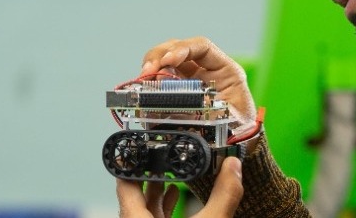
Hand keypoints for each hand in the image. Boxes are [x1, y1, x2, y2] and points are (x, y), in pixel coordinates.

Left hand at [116, 157, 243, 217]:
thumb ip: (222, 196)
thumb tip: (232, 168)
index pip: (122, 184)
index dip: (128, 163)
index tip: (134, 148)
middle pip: (133, 194)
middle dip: (148, 173)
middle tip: (158, 154)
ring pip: (142, 208)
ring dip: (155, 190)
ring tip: (167, 173)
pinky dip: (162, 207)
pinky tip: (174, 197)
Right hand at [141, 37, 256, 133]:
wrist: (235, 147)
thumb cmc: (238, 131)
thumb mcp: (231, 119)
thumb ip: (208, 108)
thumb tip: (182, 100)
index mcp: (224, 71)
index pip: (202, 47)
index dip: (182, 49)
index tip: (168, 61)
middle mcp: (204, 71)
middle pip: (177, 48)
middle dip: (159, 56)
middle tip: (148, 71)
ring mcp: (188, 81)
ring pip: (163, 61)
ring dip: (150, 68)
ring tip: (143, 81)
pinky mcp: (174, 94)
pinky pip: (157, 83)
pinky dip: (147, 86)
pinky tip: (143, 93)